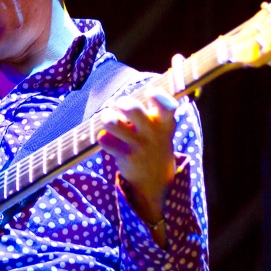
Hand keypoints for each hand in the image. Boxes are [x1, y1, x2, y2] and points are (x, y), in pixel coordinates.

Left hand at [97, 91, 178, 226]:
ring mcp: (138, 145)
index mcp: (165, 122)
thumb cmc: (154, 140)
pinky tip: (109, 139)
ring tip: (108, 119)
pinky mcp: (124, 156)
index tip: (150, 93)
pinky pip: (105, 139)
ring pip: (113, 123)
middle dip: (123, 103)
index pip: (167, 107)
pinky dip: (103, 137)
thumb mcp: (161, 127)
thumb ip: (147, 112)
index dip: (158, 97)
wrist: (155, 177)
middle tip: (120, 105)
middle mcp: (152, 133)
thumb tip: (120, 99)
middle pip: (133, 110)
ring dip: (107, 117)